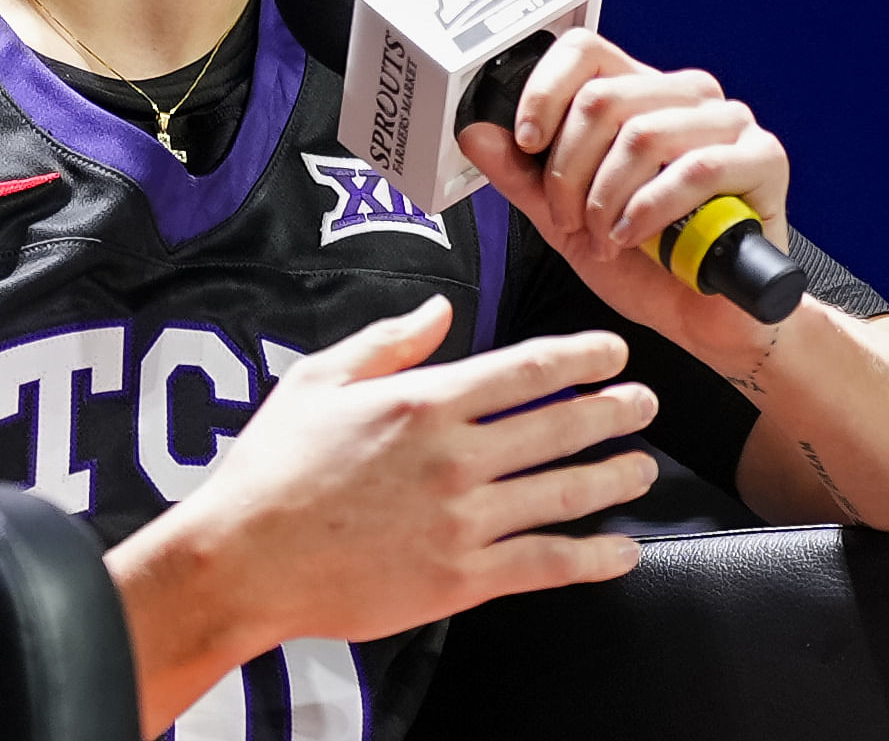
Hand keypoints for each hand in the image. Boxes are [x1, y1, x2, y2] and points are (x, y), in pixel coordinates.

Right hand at [158, 296, 656, 652]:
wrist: (243, 559)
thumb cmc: (273, 469)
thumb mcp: (320, 380)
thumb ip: (388, 341)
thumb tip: (439, 310)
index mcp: (425, 401)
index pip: (526, 368)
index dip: (582, 356)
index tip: (613, 352)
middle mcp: (455, 457)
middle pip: (560, 425)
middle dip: (614, 411)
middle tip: (645, 403)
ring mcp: (463, 520)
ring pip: (565, 493)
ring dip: (614, 477)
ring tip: (642, 468)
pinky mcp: (460, 578)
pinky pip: (546, 564)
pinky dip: (593, 558)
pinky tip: (621, 552)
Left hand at [457, 27, 793, 358]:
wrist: (706, 319)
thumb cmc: (646, 263)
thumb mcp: (565, 219)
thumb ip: (523, 176)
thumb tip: (475, 133)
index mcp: (638, 94)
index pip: (584, 51)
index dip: (544, 92)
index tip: (527, 142)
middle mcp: (685, 96)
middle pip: (603, 98)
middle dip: (569, 172)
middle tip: (570, 220)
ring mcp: (730, 122)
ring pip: (642, 134)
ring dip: (608, 198)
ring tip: (606, 238)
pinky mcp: (764, 158)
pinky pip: (696, 168)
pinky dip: (652, 209)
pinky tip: (637, 238)